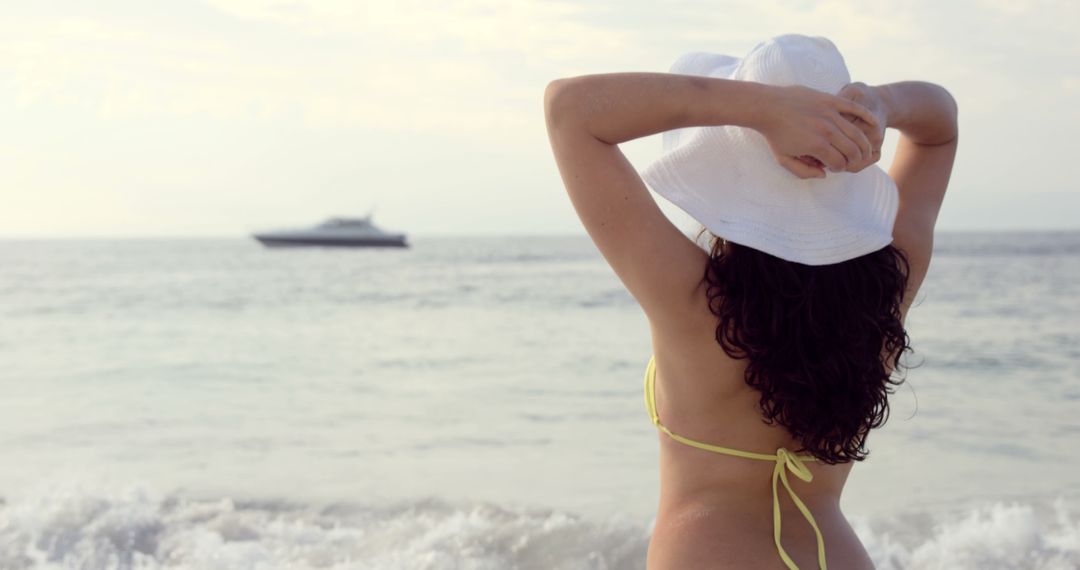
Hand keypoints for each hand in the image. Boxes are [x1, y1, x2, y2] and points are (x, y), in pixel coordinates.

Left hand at [754, 84, 878, 178]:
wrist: (766, 106)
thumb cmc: (774, 135)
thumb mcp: (783, 160)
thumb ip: (803, 172)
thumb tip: (824, 174)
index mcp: (816, 146)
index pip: (840, 163)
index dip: (839, 168)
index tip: (832, 166)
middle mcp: (826, 130)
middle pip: (853, 150)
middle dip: (854, 159)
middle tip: (850, 159)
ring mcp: (829, 114)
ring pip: (856, 133)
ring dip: (863, 144)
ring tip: (862, 148)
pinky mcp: (830, 100)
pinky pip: (854, 108)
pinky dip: (867, 116)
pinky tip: (874, 123)